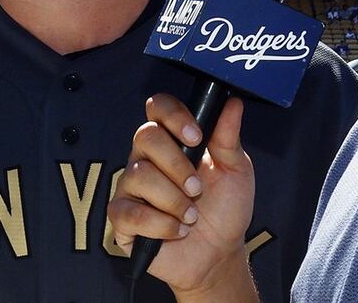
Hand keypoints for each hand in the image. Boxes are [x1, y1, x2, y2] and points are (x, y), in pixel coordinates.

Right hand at [107, 94, 256, 299]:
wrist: (219, 255)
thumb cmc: (225, 209)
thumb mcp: (236, 171)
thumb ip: (228, 138)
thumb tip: (233, 103)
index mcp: (171, 140)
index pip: (158, 107)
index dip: (173, 116)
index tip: (196, 137)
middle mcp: (145, 157)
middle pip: (145, 136)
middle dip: (176, 165)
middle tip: (197, 189)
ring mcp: (130, 186)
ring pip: (140, 176)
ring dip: (174, 201)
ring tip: (191, 217)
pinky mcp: (121, 217)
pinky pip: (132, 212)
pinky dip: (162, 225)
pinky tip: (176, 231)